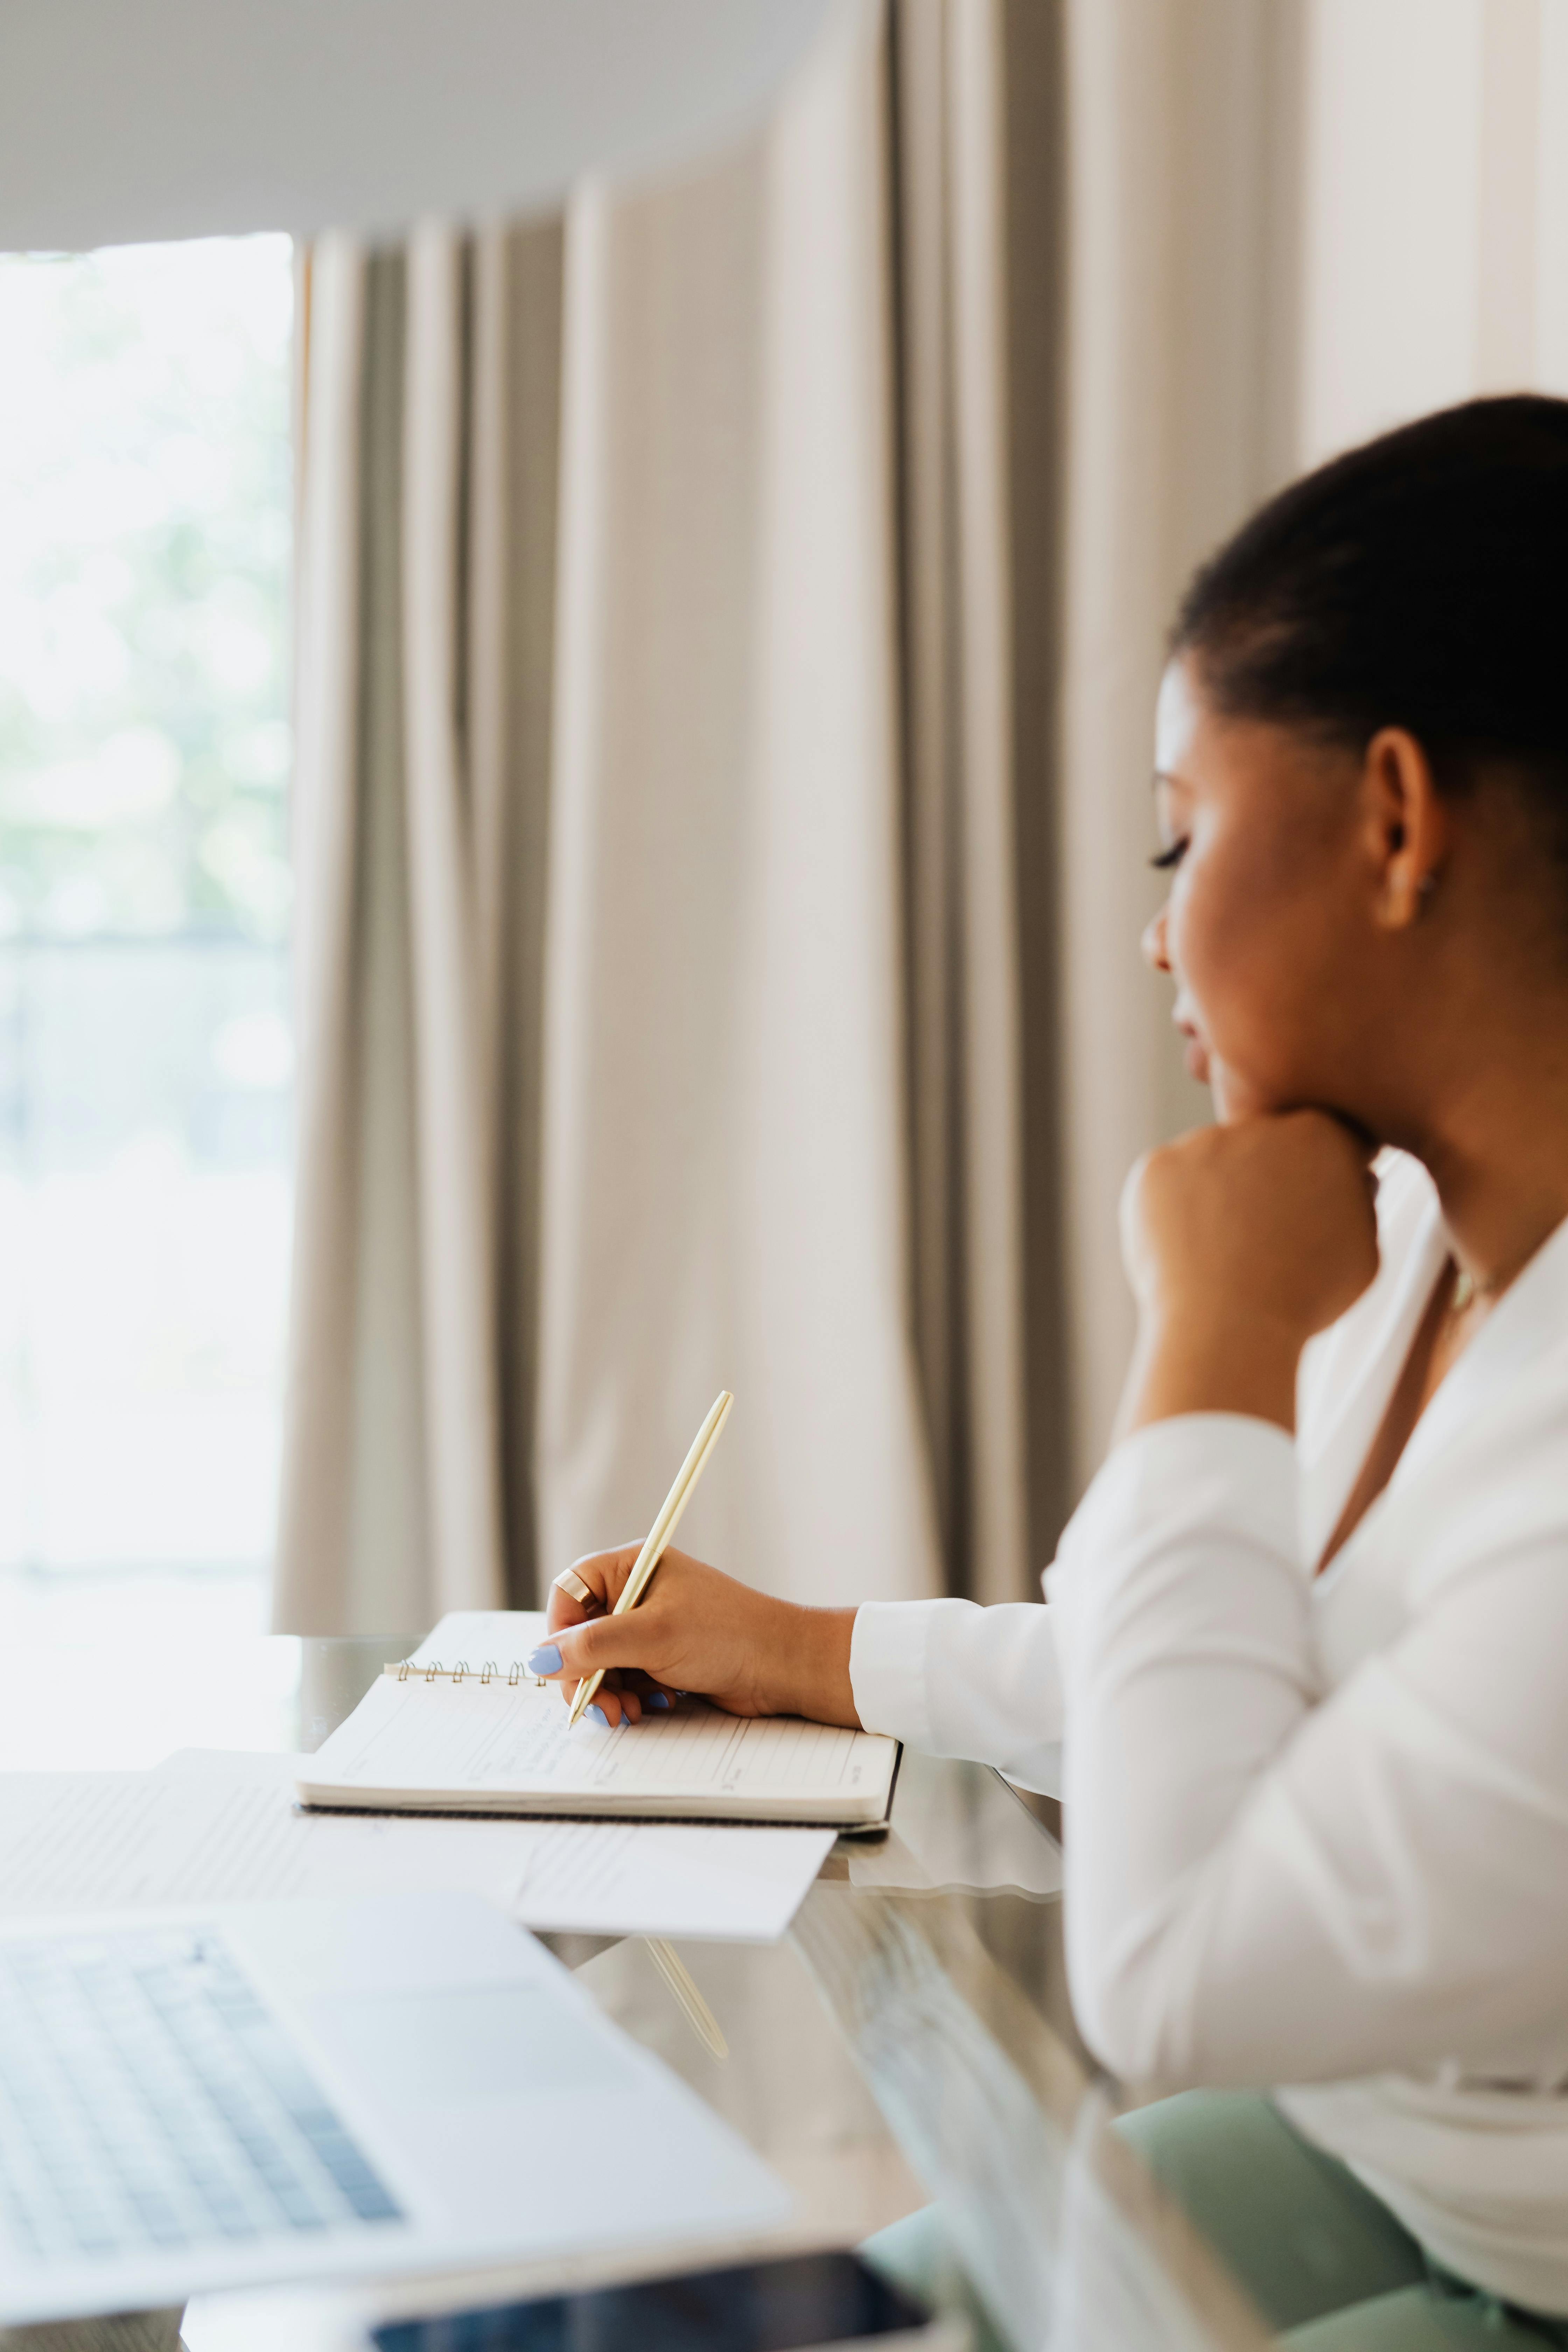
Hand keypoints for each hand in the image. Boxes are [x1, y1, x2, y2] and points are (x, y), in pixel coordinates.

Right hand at [530, 1546, 860, 1729]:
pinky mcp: (664, 1658)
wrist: (783, 1666)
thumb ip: (591, 1647)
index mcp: (632, 1568)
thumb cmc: (728, 1634)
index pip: (569, 1594)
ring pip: (602, 1664)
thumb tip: (539, 1659)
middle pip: (581, 1635)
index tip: (564, 1668)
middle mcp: (637, 1594)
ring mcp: (651, 1628)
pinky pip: (627, 1680)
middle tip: (599, 1705)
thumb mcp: (651, 1636)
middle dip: (585, 1675)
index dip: (560, 1633)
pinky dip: (631, 1697)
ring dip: (608, 1692)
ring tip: (628, 1710)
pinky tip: (653, 1705)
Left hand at [1118, 1111, 1378, 1434]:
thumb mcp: (1362, 1252)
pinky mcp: (1156, 1165)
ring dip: (1217, 1196)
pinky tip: (1188, 1249)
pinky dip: (1173, 1212)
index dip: (1309, 1183)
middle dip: (1261, 1184)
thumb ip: (1359, 1202)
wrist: (1230, 1329)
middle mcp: (1261, 1124)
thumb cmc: (1303, 1300)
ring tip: (1223, 1253)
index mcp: (1322, 1134)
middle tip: (1258, 1241)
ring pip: (1212, 1163)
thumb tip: (1355, 1176)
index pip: (1317, 1143)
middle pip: (1262, 1147)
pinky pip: (1169, 1182)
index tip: (1300, 1217)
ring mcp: (1203, 1141)